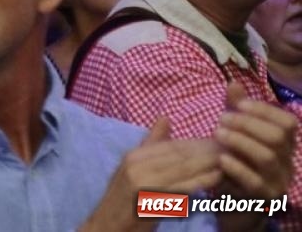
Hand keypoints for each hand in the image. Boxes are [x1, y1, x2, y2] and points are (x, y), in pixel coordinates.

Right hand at [81, 119, 222, 231]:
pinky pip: (181, 187)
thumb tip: (165, 118)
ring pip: (182, 168)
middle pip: (179, 155)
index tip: (220, 140)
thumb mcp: (131, 169)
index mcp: (134, 157)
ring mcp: (144, 182)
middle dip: (206, 150)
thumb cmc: (122, 200)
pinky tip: (217, 177)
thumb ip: (150, 145)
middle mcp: (137, 165)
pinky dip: (200, 180)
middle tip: (230, 146)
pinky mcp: (152, 200)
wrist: (108, 226)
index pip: (171, 145)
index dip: (197, 142)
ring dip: (208, 163)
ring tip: (229, 158)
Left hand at [210, 80, 295, 225]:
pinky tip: (221, 158)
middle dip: (248, 124)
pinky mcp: (264, 196)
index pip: (288, 122)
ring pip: (267, 157)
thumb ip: (236, 108)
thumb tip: (233, 84)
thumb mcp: (236, 130)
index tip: (238, 103)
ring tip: (217, 133)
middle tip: (222, 119)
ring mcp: (278, 180)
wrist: (233, 195)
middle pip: (278, 138)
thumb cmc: (236, 155)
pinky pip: (254, 181)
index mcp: (285, 143)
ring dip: (240, 142)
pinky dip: (237, 167)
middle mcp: (287, 161)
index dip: (264, 110)